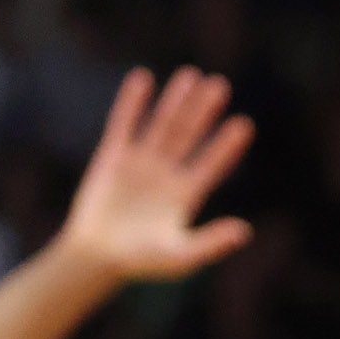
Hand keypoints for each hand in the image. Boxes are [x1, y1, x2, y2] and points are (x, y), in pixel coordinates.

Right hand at [56, 68, 254, 283]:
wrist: (95, 258)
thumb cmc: (140, 263)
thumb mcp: (180, 257)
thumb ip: (211, 243)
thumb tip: (244, 232)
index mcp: (186, 194)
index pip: (212, 164)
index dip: (226, 146)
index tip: (244, 125)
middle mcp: (166, 174)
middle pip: (189, 136)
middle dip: (203, 112)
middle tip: (220, 86)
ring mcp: (140, 163)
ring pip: (161, 125)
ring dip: (175, 101)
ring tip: (190, 76)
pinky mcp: (112, 157)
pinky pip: (123, 124)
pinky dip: (131, 103)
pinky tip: (143, 79)